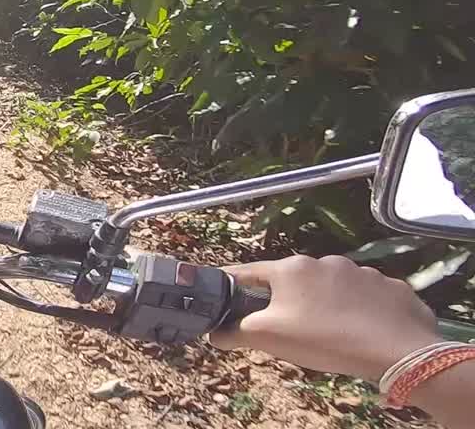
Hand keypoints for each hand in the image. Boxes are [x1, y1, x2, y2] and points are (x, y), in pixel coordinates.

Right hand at [210, 254, 440, 380]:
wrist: (396, 350)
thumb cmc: (323, 338)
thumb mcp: (269, 338)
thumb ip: (235, 332)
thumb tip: (214, 333)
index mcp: (290, 269)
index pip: (249, 272)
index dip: (234, 284)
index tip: (225, 294)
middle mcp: (324, 261)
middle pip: (293, 280)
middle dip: (287, 300)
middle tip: (288, 327)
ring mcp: (361, 271)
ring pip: (331, 287)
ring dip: (326, 304)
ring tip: (330, 332)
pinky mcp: (390, 286)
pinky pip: (366, 296)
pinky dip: (359, 309)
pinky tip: (361, 329)